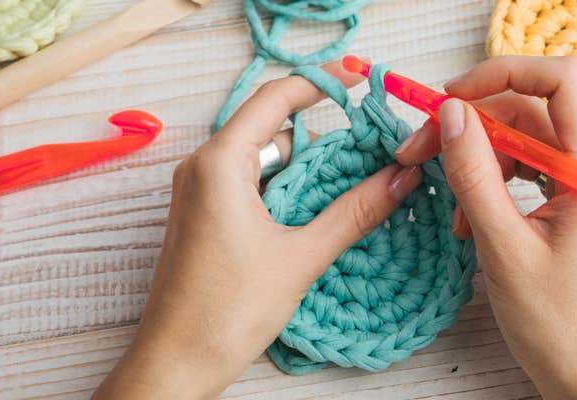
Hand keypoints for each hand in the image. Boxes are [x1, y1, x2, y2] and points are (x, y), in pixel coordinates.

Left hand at [93, 61, 422, 398]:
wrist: (175, 363)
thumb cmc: (225, 312)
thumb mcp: (301, 257)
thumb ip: (354, 212)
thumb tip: (401, 178)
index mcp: (219, 163)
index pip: (274, 99)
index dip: (319, 84)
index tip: (357, 82)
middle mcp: (204, 167)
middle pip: (272, 130)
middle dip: (322, 138)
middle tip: (370, 151)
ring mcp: (201, 192)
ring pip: (265, 160)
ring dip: (307, 170)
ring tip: (355, 186)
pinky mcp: (206, 215)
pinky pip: (252, 184)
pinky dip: (287, 190)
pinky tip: (319, 211)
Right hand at [395, 56, 576, 399]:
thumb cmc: (564, 329)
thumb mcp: (505, 249)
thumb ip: (476, 176)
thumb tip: (450, 115)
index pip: (559, 81)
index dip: (501, 74)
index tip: (449, 98)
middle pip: (528, 113)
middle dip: (470, 126)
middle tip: (417, 151)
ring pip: (521, 145)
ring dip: (476, 162)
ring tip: (449, 204)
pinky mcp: (568, 211)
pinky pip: (524, 176)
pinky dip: (491, 188)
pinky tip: (468, 220)